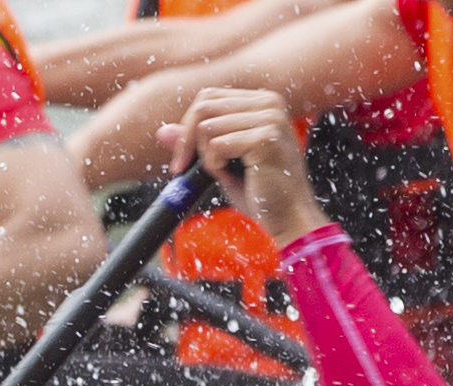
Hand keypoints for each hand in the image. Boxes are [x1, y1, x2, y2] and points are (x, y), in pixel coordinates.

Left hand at [165, 86, 322, 246]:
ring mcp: (269, 118)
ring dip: (206, 157)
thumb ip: (196, 143)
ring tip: (225, 174)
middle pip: (204, 106)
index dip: (188, 127)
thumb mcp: (222, 162)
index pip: (208, 98)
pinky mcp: (266, 137)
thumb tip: (162, 131)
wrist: (291, 219)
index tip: (182, 159)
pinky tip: (233, 176)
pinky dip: (215, 166)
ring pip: (207, 126)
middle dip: (188, 140)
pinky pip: (217, 144)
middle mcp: (269, 102)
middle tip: (184, 168)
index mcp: (262, 102)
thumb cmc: (261, 193)